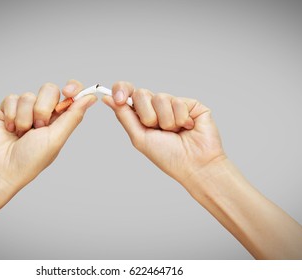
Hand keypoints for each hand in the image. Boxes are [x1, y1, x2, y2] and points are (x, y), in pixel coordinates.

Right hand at [0, 80, 96, 190]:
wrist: (2, 168)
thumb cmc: (31, 159)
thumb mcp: (57, 138)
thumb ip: (73, 116)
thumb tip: (91, 98)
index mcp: (60, 119)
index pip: (71, 94)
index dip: (72, 88)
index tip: (68, 92)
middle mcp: (44, 112)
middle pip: (49, 90)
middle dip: (43, 108)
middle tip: (38, 127)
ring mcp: (25, 109)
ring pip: (28, 95)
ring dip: (24, 117)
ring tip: (21, 133)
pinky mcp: (7, 108)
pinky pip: (12, 98)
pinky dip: (11, 115)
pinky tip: (10, 129)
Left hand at [103, 81, 225, 183]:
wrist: (194, 165)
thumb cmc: (168, 157)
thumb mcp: (139, 137)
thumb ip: (124, 116)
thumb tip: (107, 98)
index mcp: (142, 115)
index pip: (128, 93)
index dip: (122, 90)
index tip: (120, 99)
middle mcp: (157, 108)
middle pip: (142, 93)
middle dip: (147, 114)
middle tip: (156, 129)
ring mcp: (174, 105)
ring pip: (160, 97)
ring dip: (166, 121)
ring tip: (174, 132)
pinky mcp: (191, 104)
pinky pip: (178, 102)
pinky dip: (180, 119)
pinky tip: (187, 128)